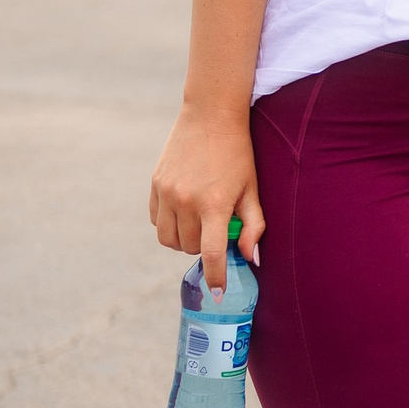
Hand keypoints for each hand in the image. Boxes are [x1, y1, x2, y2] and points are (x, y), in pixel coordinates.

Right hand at [150, 106, 263, 293]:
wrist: (210, 115)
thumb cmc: (238, 153)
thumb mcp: (252, 189)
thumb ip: (254, 226)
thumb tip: (251, 259)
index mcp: (213, 203)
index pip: (212, 253)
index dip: (215, 277)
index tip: (217, 293)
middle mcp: (185, 200)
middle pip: (190, 248)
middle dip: (205, 246)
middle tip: (218, 228)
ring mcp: (166, 193)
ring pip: (169, 240)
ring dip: (184, 240)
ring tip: (200, 222)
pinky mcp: (154, 185)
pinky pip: (156, 222)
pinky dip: (169, 225)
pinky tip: (184, 210)